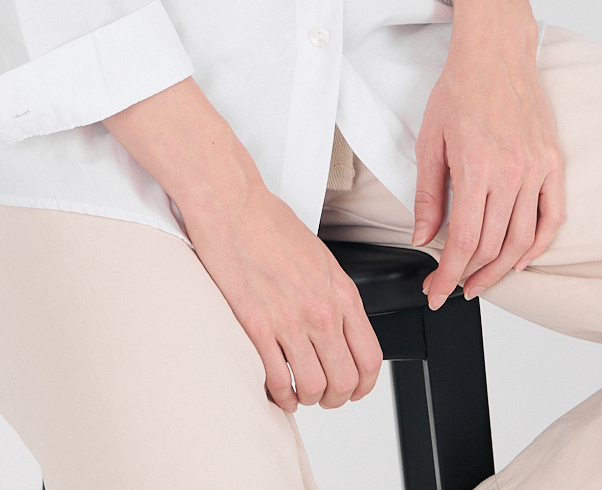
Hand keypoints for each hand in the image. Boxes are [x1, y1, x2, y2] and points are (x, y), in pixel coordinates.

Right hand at [105, 78, 382, 411]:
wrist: (231, 204)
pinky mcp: (257, 326)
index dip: (364, 384)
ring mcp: (290, 320)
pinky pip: (277, 381)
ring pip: (313, 388)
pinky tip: (272, 388)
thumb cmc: (267, 221)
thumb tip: (336, 326)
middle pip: (345, 381)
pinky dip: (277, 395)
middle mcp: (321, 310)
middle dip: (334, 397)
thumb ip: (332, 294)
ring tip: (294, 391)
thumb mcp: (318, 257)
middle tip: (320, 393)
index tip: (353, 388)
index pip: (370, 358)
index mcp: (340, 291)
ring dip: (305, 398)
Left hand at [413, 0, 562, 309]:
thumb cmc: (459, 90)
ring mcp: (536, 169)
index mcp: (476, 168)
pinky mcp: (552, 163)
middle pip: (493, 246)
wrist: (494, 53)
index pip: (465, 241)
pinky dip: (540, 245)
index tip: (436, 292)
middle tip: (453, 289)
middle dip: (470, 276)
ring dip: (502, 269)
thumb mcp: (430, 141)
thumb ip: (429, 195)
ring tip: (482, 281)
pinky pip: (553, 217)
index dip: (448, 275)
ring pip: (523, 239)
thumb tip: (423, 238)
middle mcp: (511, 173)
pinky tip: (522, 259)